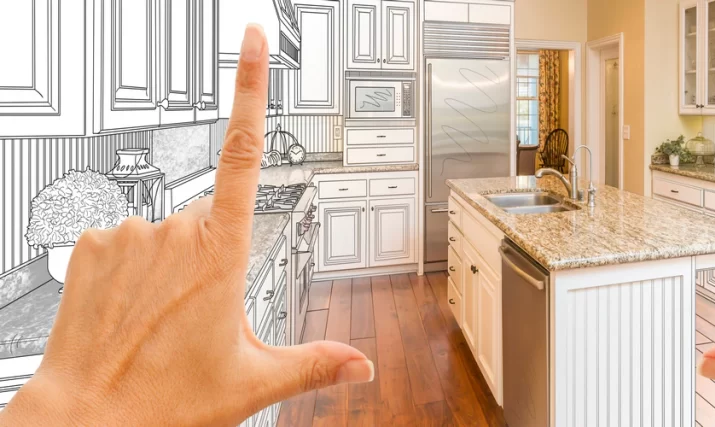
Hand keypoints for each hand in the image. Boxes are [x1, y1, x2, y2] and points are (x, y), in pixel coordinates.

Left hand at [0, 25, 372, 426]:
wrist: (84, 417)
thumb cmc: (164, 399)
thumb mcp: (255, 381)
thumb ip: (314, 362)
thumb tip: (362, 367)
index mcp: (222, 252)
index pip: (244, 153)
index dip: (250, 89)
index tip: (250, 42)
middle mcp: (175, 230)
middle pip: (211, 219)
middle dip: (213, 254)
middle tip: (201, 315)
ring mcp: (130, 234)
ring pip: (169, 232)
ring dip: (172, 265)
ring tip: (162, 320)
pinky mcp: (93, 244)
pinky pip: (128, 240)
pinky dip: (134, 267)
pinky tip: (131, 308)